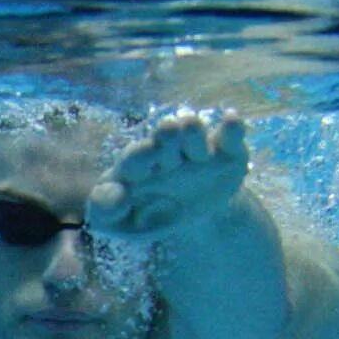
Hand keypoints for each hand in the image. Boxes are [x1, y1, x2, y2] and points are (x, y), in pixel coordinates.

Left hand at [88, 109, 248, 240]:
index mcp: (136, 166)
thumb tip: (117, 195)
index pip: (134, 159)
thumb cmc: (142, 216)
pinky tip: (232, 118)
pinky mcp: (226, 154)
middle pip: (165, 140)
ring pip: (194, 135)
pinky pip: (229, 138)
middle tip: (167, 129)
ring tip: (191, 124)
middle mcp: (166, 152)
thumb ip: (105, 209)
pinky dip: (232, 129)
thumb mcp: (115, 221)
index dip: (139, 157)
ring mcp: (197, 151)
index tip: (144, 154)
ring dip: (193, 131)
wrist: (188, 218)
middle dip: (166, 136)